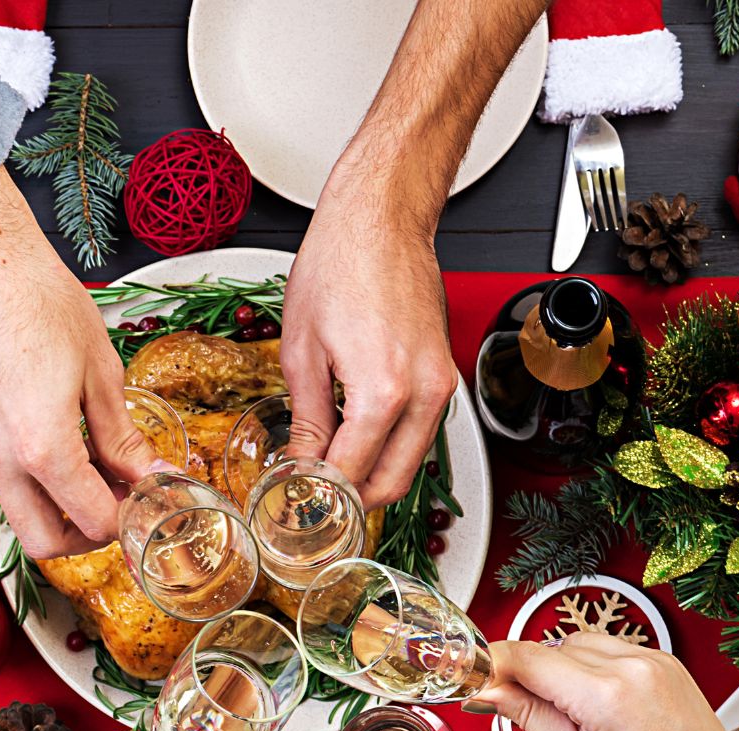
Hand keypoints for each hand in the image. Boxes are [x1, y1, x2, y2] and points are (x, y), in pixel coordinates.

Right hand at [0, 167, 166, 558]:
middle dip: (87, 536)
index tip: (149, 499)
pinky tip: (70, 448)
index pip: (93, 520)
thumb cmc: (39, 300)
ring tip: (99, 471)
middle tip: (120, 505)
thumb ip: (124, 436)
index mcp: (41, 447)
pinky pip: (6, 482)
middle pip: (44, 542)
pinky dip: (39, 484)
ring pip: (21, 515)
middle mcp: (1, 459)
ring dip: (61, 511)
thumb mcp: (101, 372)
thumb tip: (150, 473)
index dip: (129, 518)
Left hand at [280, 186, 457, 507]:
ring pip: (412, 463)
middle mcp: (424, 394)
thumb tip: (302, 466)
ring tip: (328, 469)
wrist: (380, 220)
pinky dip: (390, 447)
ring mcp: (442, 385)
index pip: (352, 473)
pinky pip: (420, 433)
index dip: (318, 494)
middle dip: (351, 501)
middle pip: (392, 483)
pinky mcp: (444, 375)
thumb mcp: (303, 351)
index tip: (294, 499)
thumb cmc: (341, 264)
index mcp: (384, 391)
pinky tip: (355, 439)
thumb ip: (306, 421)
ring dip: (373, 476)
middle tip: (313, 500)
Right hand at [470, 635, 738, 730]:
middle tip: (517, 709)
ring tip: (569, 716)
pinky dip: (594, 668)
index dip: (493, 664)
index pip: (531, 658)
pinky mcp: (666, 662)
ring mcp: (655, 660)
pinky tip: (596, 704)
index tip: (473, 675)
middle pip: (554, 647)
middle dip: (530, 673)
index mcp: (609, 696)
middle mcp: (635, 667)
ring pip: (582, 643)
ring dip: (562, 669)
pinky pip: (613, 649)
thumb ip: (531, 718)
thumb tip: (491, 693)